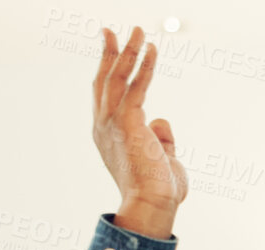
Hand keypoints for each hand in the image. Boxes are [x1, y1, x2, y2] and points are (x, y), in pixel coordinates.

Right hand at [93, 26, 186, 237]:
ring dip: (128, 51)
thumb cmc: (159, 190)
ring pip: (117, 77)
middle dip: (109, 54)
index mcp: (107, 136)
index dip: (108, 72)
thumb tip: (160, 121)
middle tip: (111, 31)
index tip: (113, 52)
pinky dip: (144, 64)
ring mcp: (112, 123)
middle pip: (103, 81)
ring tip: (138, 30)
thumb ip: (160, 139)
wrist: (153, 205)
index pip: (104, 97)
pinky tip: (152, 48)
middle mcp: (103, 126)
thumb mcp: (161, 159)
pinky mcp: (128, 121)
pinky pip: (137, 85)